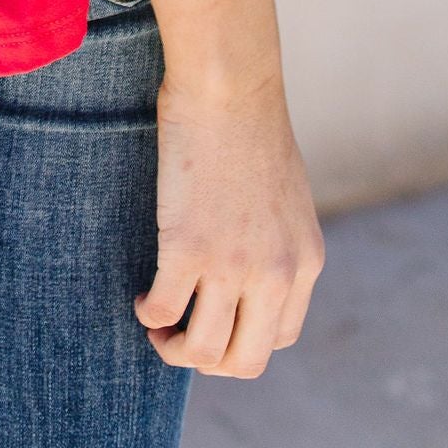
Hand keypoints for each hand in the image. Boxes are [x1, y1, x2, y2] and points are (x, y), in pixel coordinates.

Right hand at [134, 72, 324, 379]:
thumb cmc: (250, 124)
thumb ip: (276, 240)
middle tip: (182, 336)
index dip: (243, 338)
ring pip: (203, 351)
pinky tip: (142, 297)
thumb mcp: (286, 196)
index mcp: (304, 261)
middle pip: (245, 361)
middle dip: (210, 360)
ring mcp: (232, 266)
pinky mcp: (188, 248)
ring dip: (174, 348)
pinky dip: (148, 314)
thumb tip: (247, 265)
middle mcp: (276, 274)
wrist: (230, 87)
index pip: (280, 337)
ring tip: (157, 324)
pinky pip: (162, 310)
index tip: (216, 317)